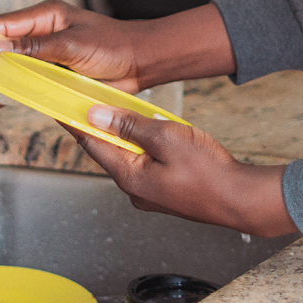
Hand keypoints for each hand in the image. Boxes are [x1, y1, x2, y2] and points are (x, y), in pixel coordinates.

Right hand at [0, 0, 235, 118]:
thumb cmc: (113, 45)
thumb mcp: (72, 45)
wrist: (141, 64)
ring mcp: (44, 57)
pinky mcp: (51, 76)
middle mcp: (40, 35)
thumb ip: (34, 48)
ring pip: (5, 71)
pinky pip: (21, 85)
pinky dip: (4, 97)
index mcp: (44, 17)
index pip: (1, 25)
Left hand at [72, 104, 298, 238]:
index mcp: (129, 176)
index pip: (91, 143)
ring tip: (126, 114)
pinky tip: (155, 135)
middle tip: (93, 101)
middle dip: (102, 127)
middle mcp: (134, 190)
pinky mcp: (166, 194)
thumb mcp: (166, 137)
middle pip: (109, 151)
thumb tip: (95, 115)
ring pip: (129, 158)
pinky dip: (144, 148)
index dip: (75, 122)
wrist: (242, 200)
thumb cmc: (209, 172)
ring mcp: (150, 195)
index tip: (60, 106)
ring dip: (126, 137)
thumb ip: (129, 125)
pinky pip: (145, 166)